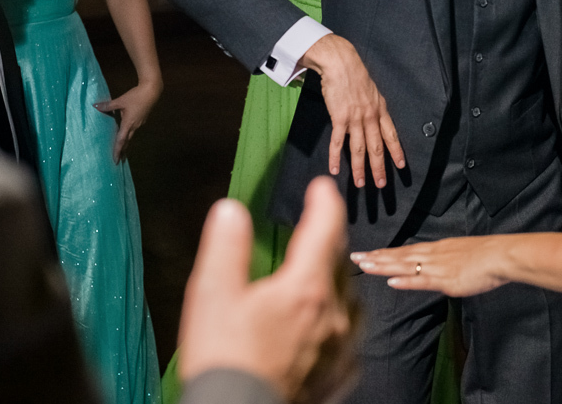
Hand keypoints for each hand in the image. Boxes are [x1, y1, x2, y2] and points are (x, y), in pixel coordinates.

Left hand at [96, 79, 161, 162]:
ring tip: (122, 149)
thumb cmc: (136, 96)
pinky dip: (129, 134)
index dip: (118, 150)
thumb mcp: (120, 101)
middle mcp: (135, 126)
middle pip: (127, 141)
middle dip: (123, 150)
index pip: (121, 140)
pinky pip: (134, 129)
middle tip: (118, 160)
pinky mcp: (142, 118)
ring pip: (131, 135)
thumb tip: (95, 106)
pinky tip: (126, 131)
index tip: (115, 160)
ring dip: (126, 143)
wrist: (152, 91)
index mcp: (128, 123)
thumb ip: (108, 105)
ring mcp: (140, 122)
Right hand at [179, 178, 355, 401]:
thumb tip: (232, 208)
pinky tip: (327, 326)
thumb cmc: (222, 358)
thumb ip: (226, 247)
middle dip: (329, 239)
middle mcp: (333, 313)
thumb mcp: (212, 295)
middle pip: (339, 263)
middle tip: (317, 226)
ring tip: (323, 275)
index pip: (326, 229)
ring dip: (338, 281)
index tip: (321, 186)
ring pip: (350, 301)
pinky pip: (349, 339)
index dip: (325, 202)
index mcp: (305, 287)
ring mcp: (340, 347)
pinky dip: (340, 322)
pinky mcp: (339, 375)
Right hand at [301, 34, 404, 187]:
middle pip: (377, 147)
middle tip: (381, 185)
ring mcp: (355, 118)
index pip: (391, 135)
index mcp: (380, 110)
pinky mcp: (339, 118)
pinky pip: (338, 142)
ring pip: (359, 149)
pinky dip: (336, 157)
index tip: (401, 166)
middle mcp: (371, 117)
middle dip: (379, 168)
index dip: (396, 152)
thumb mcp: (372, 92)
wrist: (341, 64)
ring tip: (361, 184)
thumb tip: (375, 119)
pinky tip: (335, 169)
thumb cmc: (355, 76)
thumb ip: (374, 108)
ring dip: (360, 168)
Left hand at [352, 235, 507, 297]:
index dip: (385, 253)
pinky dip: (407, 280)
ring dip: (383, 266)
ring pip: (405, 265)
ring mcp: (438, 267)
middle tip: (355, 256)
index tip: (367, 253)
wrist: (501, 255)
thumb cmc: (487, 255)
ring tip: (363, 265)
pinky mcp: (447, 279)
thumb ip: (446, 261)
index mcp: (437, 249)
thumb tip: (436, 267)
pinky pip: (423, 280)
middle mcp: (433, 255)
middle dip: (376, 257)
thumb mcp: (461, 255)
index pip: (405, 251)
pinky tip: (391, 281)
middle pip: (399, 256)